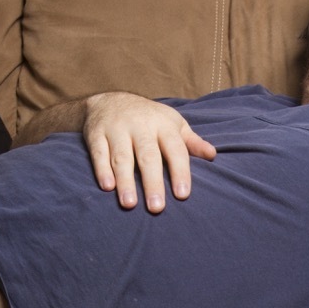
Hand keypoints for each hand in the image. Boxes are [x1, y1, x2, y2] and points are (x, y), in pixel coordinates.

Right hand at [83, 92, 216, 212]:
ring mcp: (117, 129)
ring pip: (122, 156)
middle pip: (148, 156)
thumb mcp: (173, 123)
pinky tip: (107, 187)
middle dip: (152, 182)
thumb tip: (212, 155)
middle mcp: (140, 126)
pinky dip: (102, 169)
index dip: (179, 172)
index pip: (175, 149)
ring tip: (129, 204)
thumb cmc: (149, 118)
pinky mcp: (96, 133)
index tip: (182, 195)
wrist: (110, 99)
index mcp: (163, 125)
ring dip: (125, 180)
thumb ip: (191, 142)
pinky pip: (99, 153)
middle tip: (156, 208)